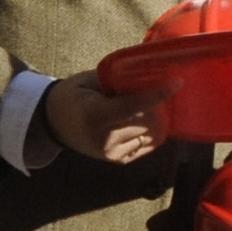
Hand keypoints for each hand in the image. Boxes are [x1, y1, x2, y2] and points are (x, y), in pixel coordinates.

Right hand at [43, 72, 166, 163]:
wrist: (54, 122)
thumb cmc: (75, 95)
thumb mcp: (91, 80)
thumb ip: (118, 78)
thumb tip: (152, 70)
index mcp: (94, 115)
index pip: (134, 106)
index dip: (158, 94)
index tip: (177, 82)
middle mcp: (104, 138)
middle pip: (148, 121)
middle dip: (159, 105)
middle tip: (160, 89)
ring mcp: (112, 153)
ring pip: (152, 134)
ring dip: (157, 118)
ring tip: (150, 105)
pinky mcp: (119, 160)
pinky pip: (148, 144)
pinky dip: (151, 131)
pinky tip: (142, 121)